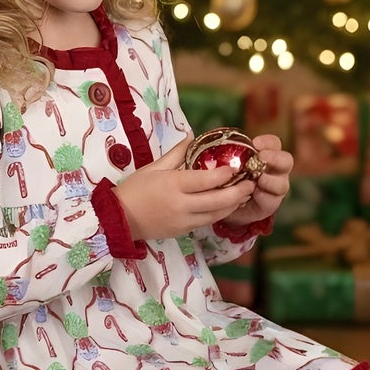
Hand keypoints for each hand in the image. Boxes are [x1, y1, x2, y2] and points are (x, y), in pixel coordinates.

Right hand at [112, 137, 257, 241]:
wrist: (118, 219)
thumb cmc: (134, 189)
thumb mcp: (153, 167)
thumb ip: (176, 154)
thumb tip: (192, 137)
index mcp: (173, 185)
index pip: (205, 180)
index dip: (224, 174)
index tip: (236, 167)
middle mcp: (181, 205)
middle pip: (217, 201)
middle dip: (237, 193)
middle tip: (250, 183)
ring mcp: (183, 221)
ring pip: (215, 215)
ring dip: (232, 205)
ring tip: (244, 194)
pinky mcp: (183, 231)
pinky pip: (206, 222)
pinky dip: (219, 213)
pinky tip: (226, 206)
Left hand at [217, 135, 291, 226]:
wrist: (225, 206)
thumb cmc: (224, 178)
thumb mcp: (221, 162)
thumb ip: (217, 150)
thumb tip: (190, 134)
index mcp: (266, 155)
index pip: (274, 143)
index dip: (268, 142)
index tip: (256, 143)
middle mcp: (274, 170)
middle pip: (286, 160)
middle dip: (275, 159)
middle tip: (261, 159)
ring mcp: (275, 188)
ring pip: (282, 182)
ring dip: (269, 180)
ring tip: (257, 180)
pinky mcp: (270, 204)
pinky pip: (272, 200)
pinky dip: (263, 196)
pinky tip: (254, 194)